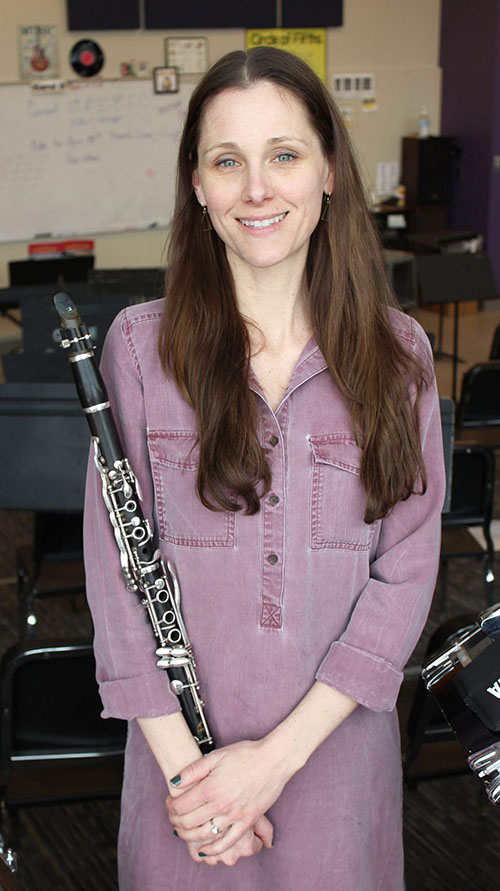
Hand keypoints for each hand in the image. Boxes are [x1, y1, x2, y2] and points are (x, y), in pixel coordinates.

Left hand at [166, 738, 291, 855]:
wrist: (273, 760)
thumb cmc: (246, 754)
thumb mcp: (216, 755)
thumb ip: (193, 770)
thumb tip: (174, 783)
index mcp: (211, 788)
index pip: (181, 805)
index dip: (170, 806)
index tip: (169, 802)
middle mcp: (221, 805)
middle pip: (189, 822)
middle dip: (175, 821)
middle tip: (172, 816)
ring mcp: (235, 816)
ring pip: (204, 835)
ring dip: (188, 836)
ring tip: (182, 831)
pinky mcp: (247, 822)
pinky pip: (228, 842)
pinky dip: (213, 849)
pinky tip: (204, 850)